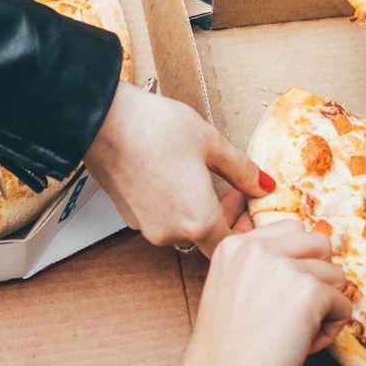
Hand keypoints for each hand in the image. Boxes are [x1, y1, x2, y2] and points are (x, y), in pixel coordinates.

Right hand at [84, 82, 270, 253]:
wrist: (103, 121)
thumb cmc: (156, 129)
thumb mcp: (212, 143)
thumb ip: (242, 171)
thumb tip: (263, 185)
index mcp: (198, 221)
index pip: (233, 243)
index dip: (246, 228)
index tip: (250, 206)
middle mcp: (170, 234)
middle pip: (208, 238)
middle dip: (225, 216)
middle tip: (234, 187)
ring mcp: (146, 227)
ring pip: (183, 229)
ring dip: (199, 210)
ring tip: (203, 177)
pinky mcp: (129, 216)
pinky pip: (161, 218)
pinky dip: (174, 205)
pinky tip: (174, 175)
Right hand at [177, 221, 349, 365]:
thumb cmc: (222, 354)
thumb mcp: (228, 293)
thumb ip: (258, 271)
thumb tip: (308, 266)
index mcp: (234, 245)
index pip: (290, 229)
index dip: (298, 262)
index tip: (286, 295)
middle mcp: (258, 248)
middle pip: (319, 243)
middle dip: (319, 277)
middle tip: (298, 313)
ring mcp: (285, 266)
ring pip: (335, 275)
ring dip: (326, 307)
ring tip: (299, 336)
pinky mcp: (309, 292)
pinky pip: (343, 304)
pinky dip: (331, 329)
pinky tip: (304, 347)